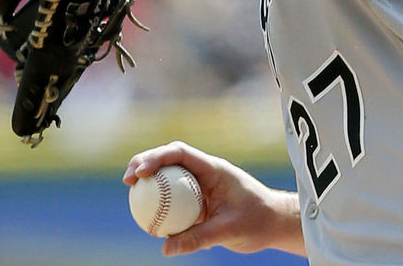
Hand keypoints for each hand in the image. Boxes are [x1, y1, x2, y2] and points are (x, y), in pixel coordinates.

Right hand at [123, 141, 304, 256]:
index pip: (180, 154)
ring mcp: (201, 185)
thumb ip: (198, 238)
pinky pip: (175, 198)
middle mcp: (205, 172)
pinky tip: (148, 216)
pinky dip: (161, 202)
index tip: (139, 171)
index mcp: (213, 169)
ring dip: (150, 182)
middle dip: (145, 163)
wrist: (275, 224)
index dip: (156, 157)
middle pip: (169, 160)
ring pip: (170, 177)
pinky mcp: (200, 200)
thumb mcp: (228, 230)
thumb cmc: (258, 221)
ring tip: (131, 194)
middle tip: (127, 180)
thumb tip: (165, 248)